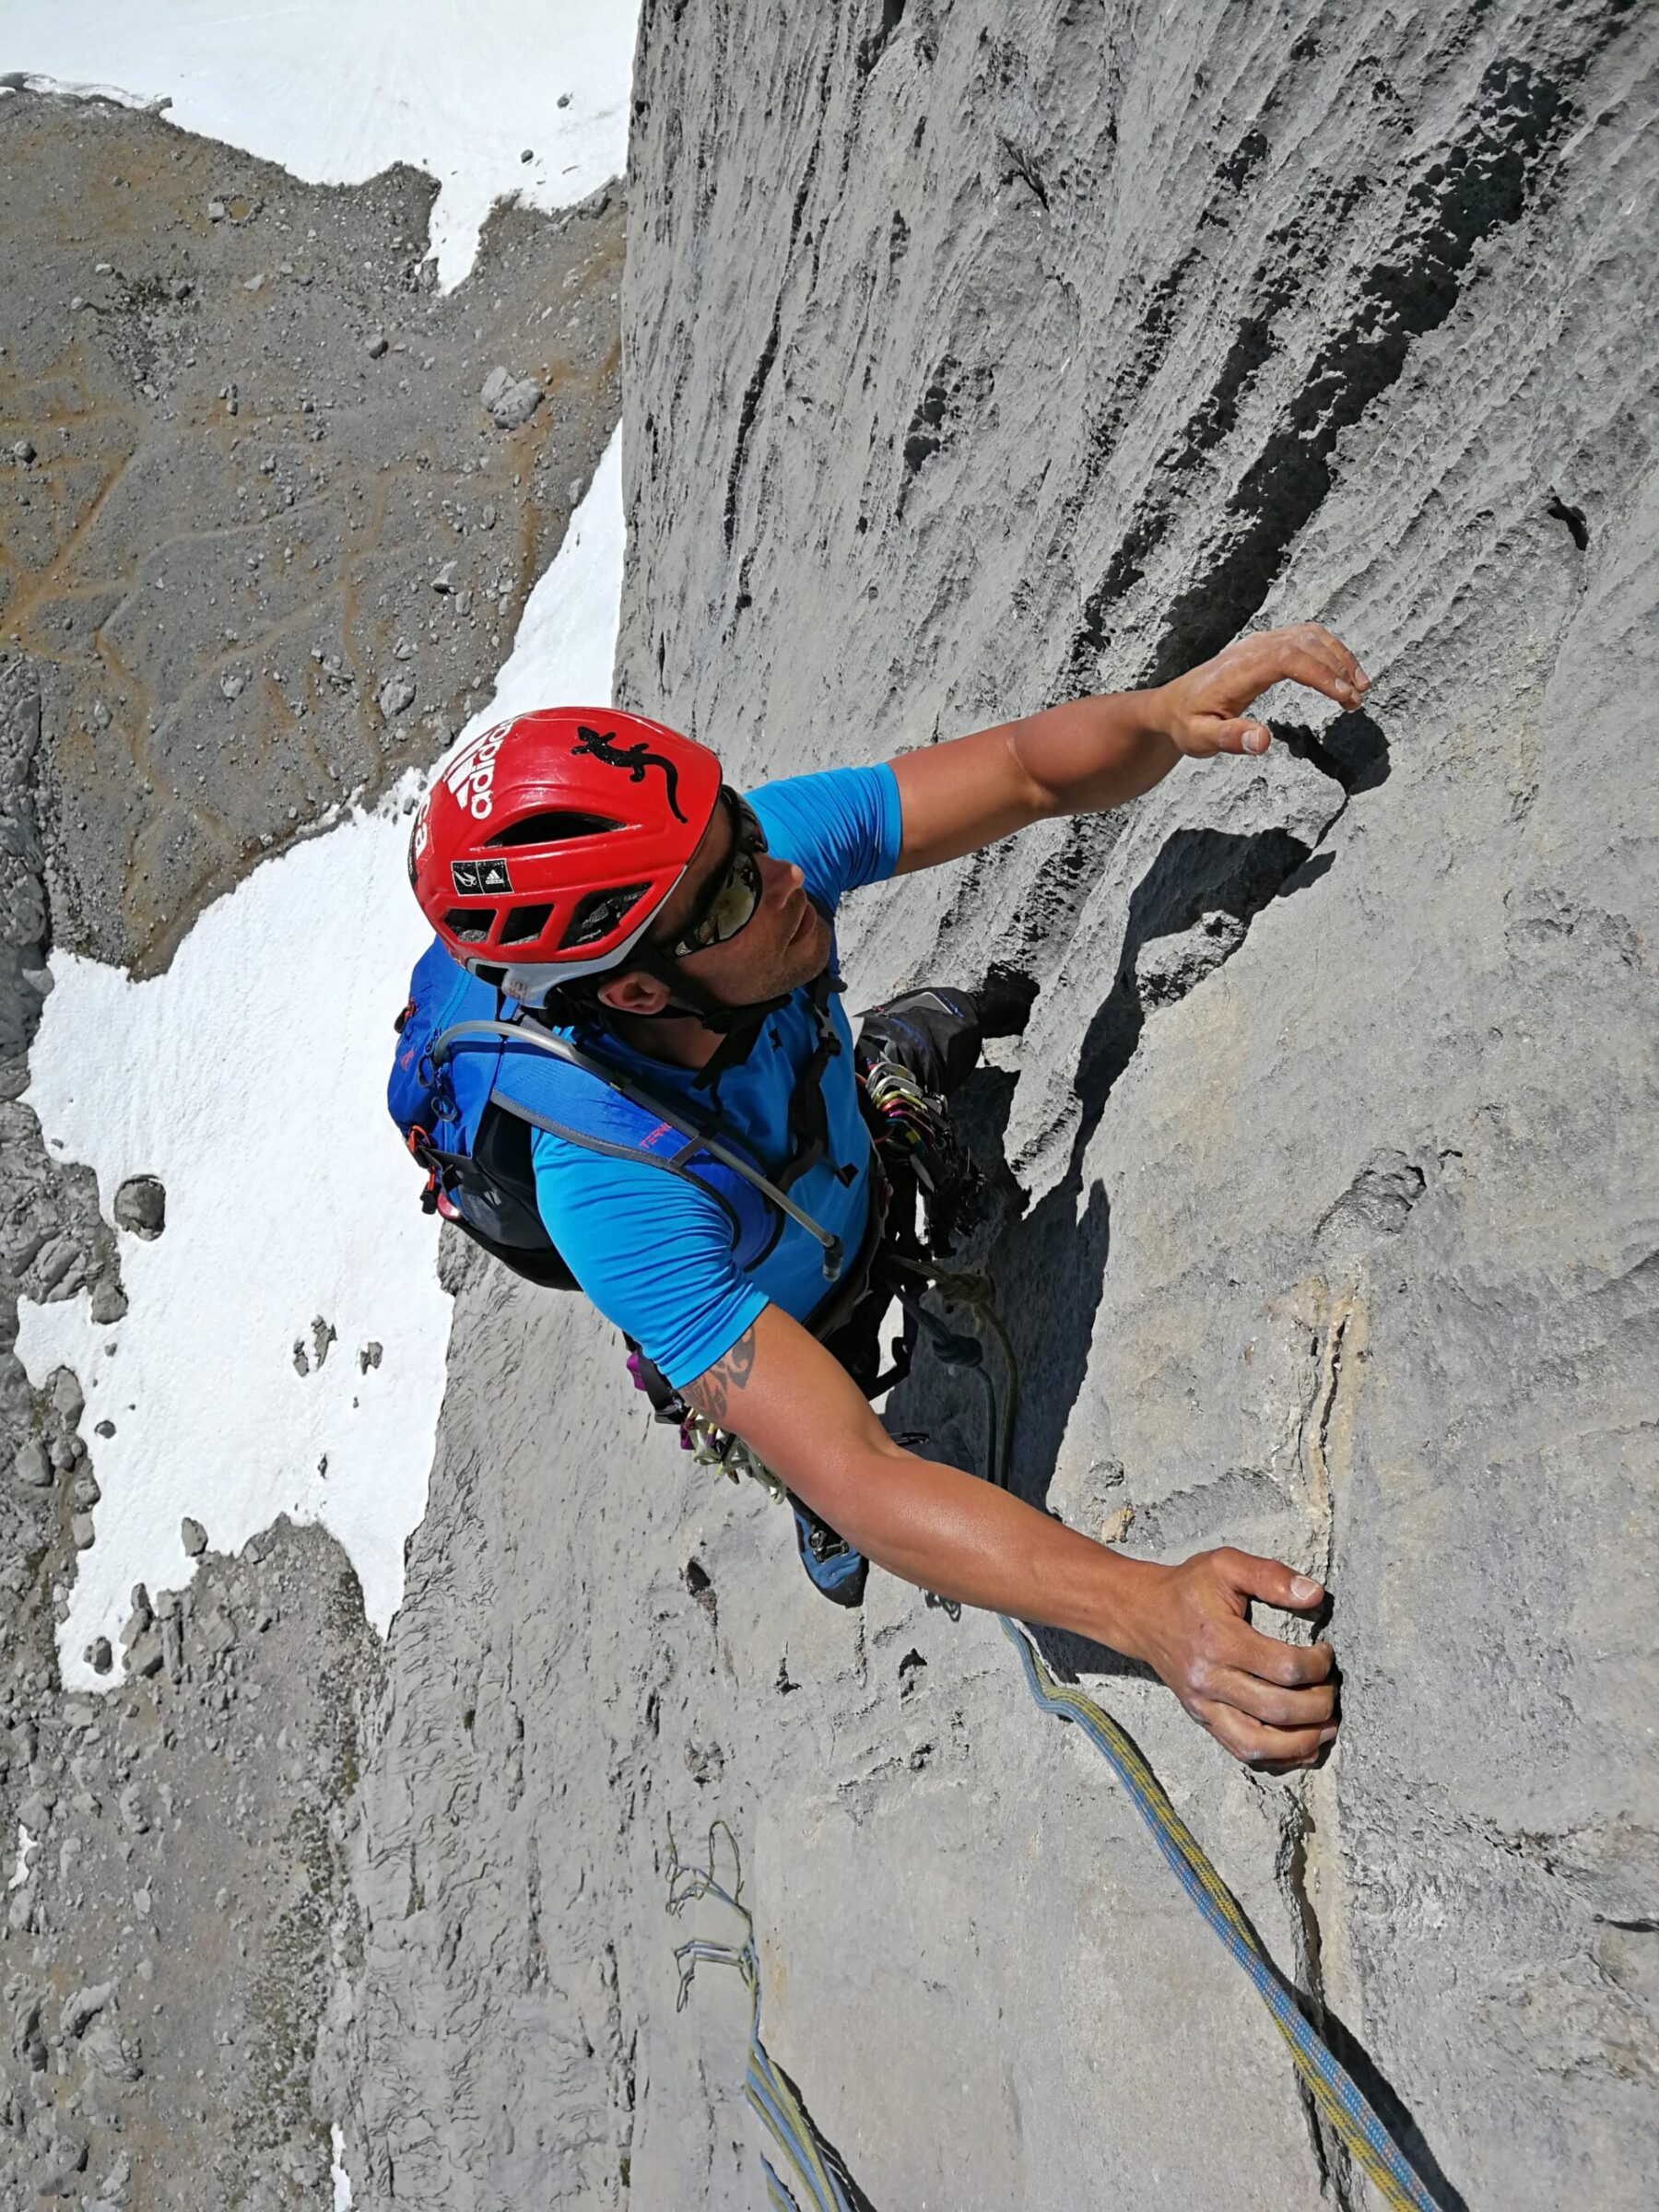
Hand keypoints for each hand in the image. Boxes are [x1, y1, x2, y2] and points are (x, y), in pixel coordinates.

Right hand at [1124, 1547, 1338, 1770]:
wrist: (1143, 1613)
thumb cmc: (1189, 1588)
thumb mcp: (1226, 1565)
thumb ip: (1270, 1576)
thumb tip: (1315, 1594)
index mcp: (1219, 1640)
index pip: (1283, 1667)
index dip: (1318, 1665)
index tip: (1326, 1652)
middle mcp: (1209, 1679)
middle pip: (1277, 1710)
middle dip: (1319, 1705)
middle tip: (1332, 1689)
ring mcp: (1203, 1705)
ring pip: (1258, 1744)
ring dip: (1302, 1742)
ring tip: (1327, 1726)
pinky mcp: (1202, 1719)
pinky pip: (1241, 1751)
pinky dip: (1277, 1757)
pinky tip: (1301, 1745)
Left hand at [1153, 622, 1369, 758]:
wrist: (1172, 705)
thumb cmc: (1186, 724)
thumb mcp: (1200, 739)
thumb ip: (1229, 739)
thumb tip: (1263, 742)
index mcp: (1239, 669)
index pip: (1289, 658)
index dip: (1321, 673)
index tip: (1345, 695)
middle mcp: (1252, 648)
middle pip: (1306, 643)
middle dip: (1338, 667)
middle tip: (1358, 700)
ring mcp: (1260, 643)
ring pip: (1309, 636)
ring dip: (1338, 657)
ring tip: (1358, 689)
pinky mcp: (1266, 646)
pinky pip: (1304, 639)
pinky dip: (1328, 653)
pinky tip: (1341, 675)